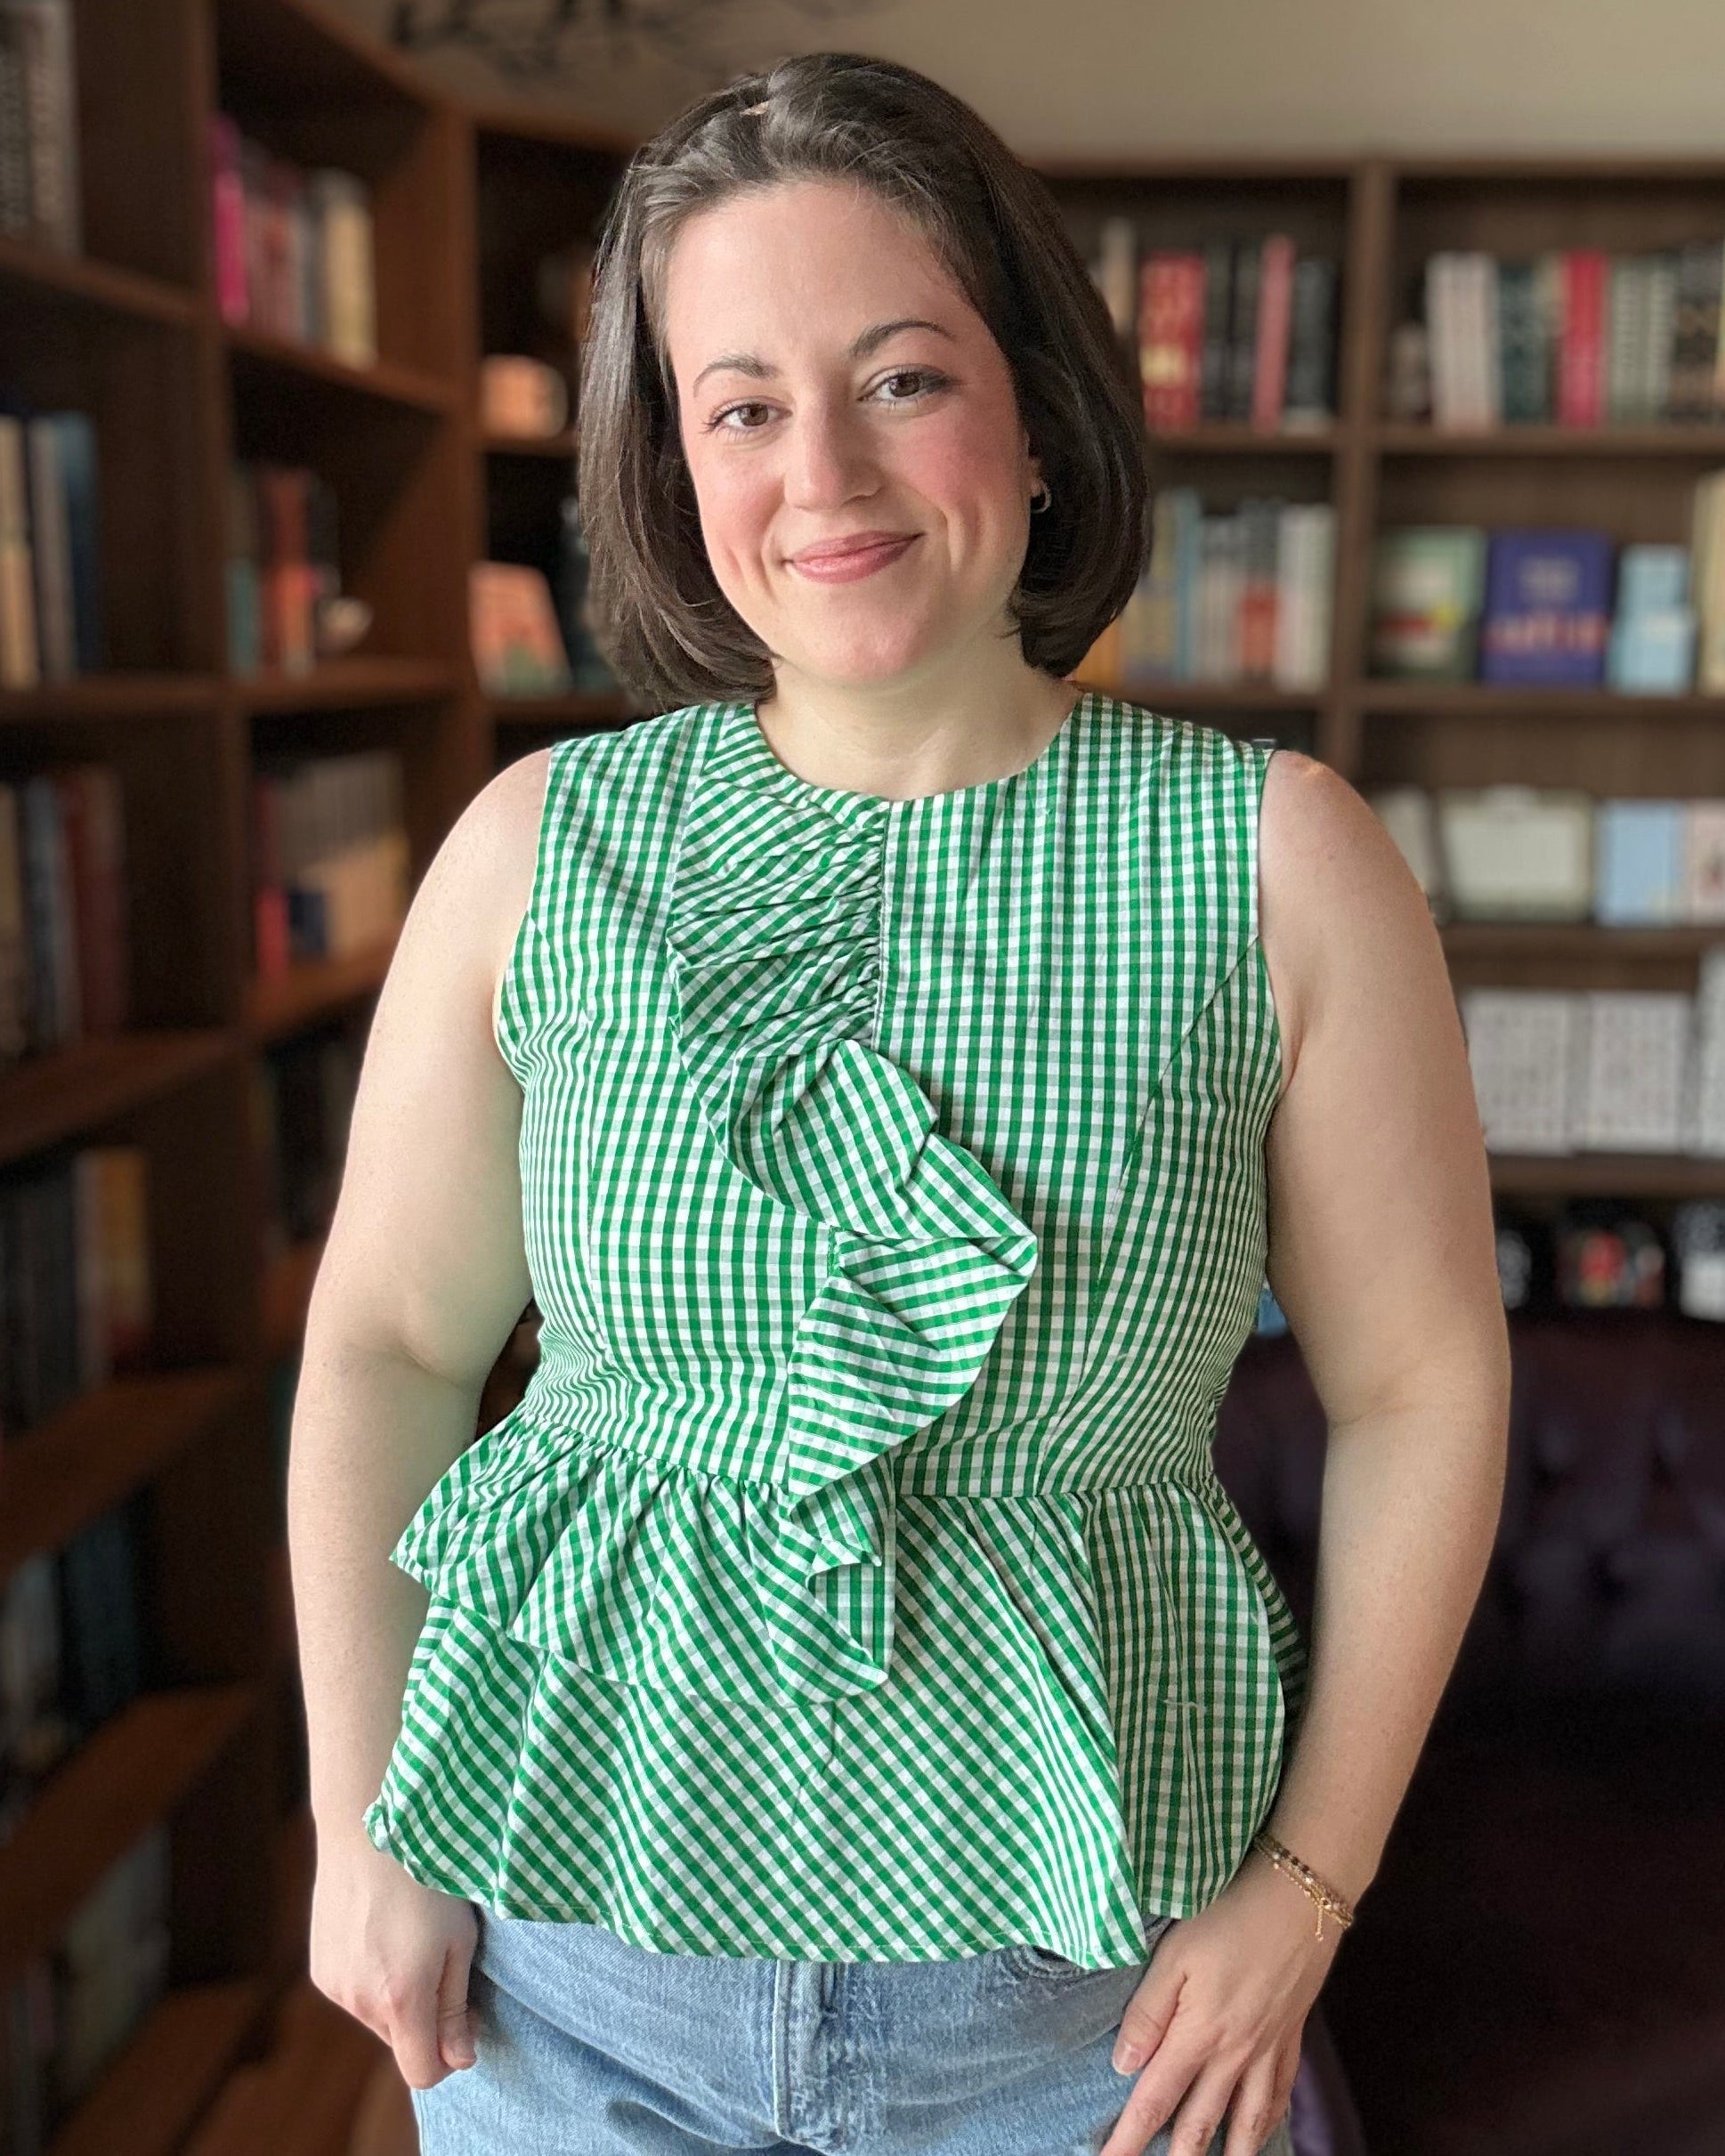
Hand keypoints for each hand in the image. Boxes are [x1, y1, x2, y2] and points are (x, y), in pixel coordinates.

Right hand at [308, 1832, 480, 2090]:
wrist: (368, 1830)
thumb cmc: (427, 1879)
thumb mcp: (460, 1940)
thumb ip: (456, 2008)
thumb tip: (460, 2060)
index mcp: (402, 1999)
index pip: (423, 2073)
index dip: (449, 2057)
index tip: (465, 2019)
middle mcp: (361, 2002)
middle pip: (402, 2043)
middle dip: (425, 2020)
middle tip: (441, 1962)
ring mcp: (336, 1987)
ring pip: (377, 2018)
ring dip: (397, 1998)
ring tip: (409, 1938)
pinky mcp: (321, 1970)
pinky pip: (355, 1994)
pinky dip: (372, 1979)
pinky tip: (381, 1932)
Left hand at [1099, 1848, 1339, 2155]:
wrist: (1302, 1899)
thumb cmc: (1230, 1916)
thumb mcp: (1175, 1954)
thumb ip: (1149, 2012)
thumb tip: (1124, 2065)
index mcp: (1198, 2035)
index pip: (1154, 2102)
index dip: (1129, 2140)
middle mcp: (1234, 2055)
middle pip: (1200, 2125)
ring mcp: (1268, 2050)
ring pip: (1247, 2122)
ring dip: (1230, 2155)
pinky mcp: (1291, 2036)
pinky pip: (1280, 2095)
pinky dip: (1269, 2121)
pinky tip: (1263, 2130)